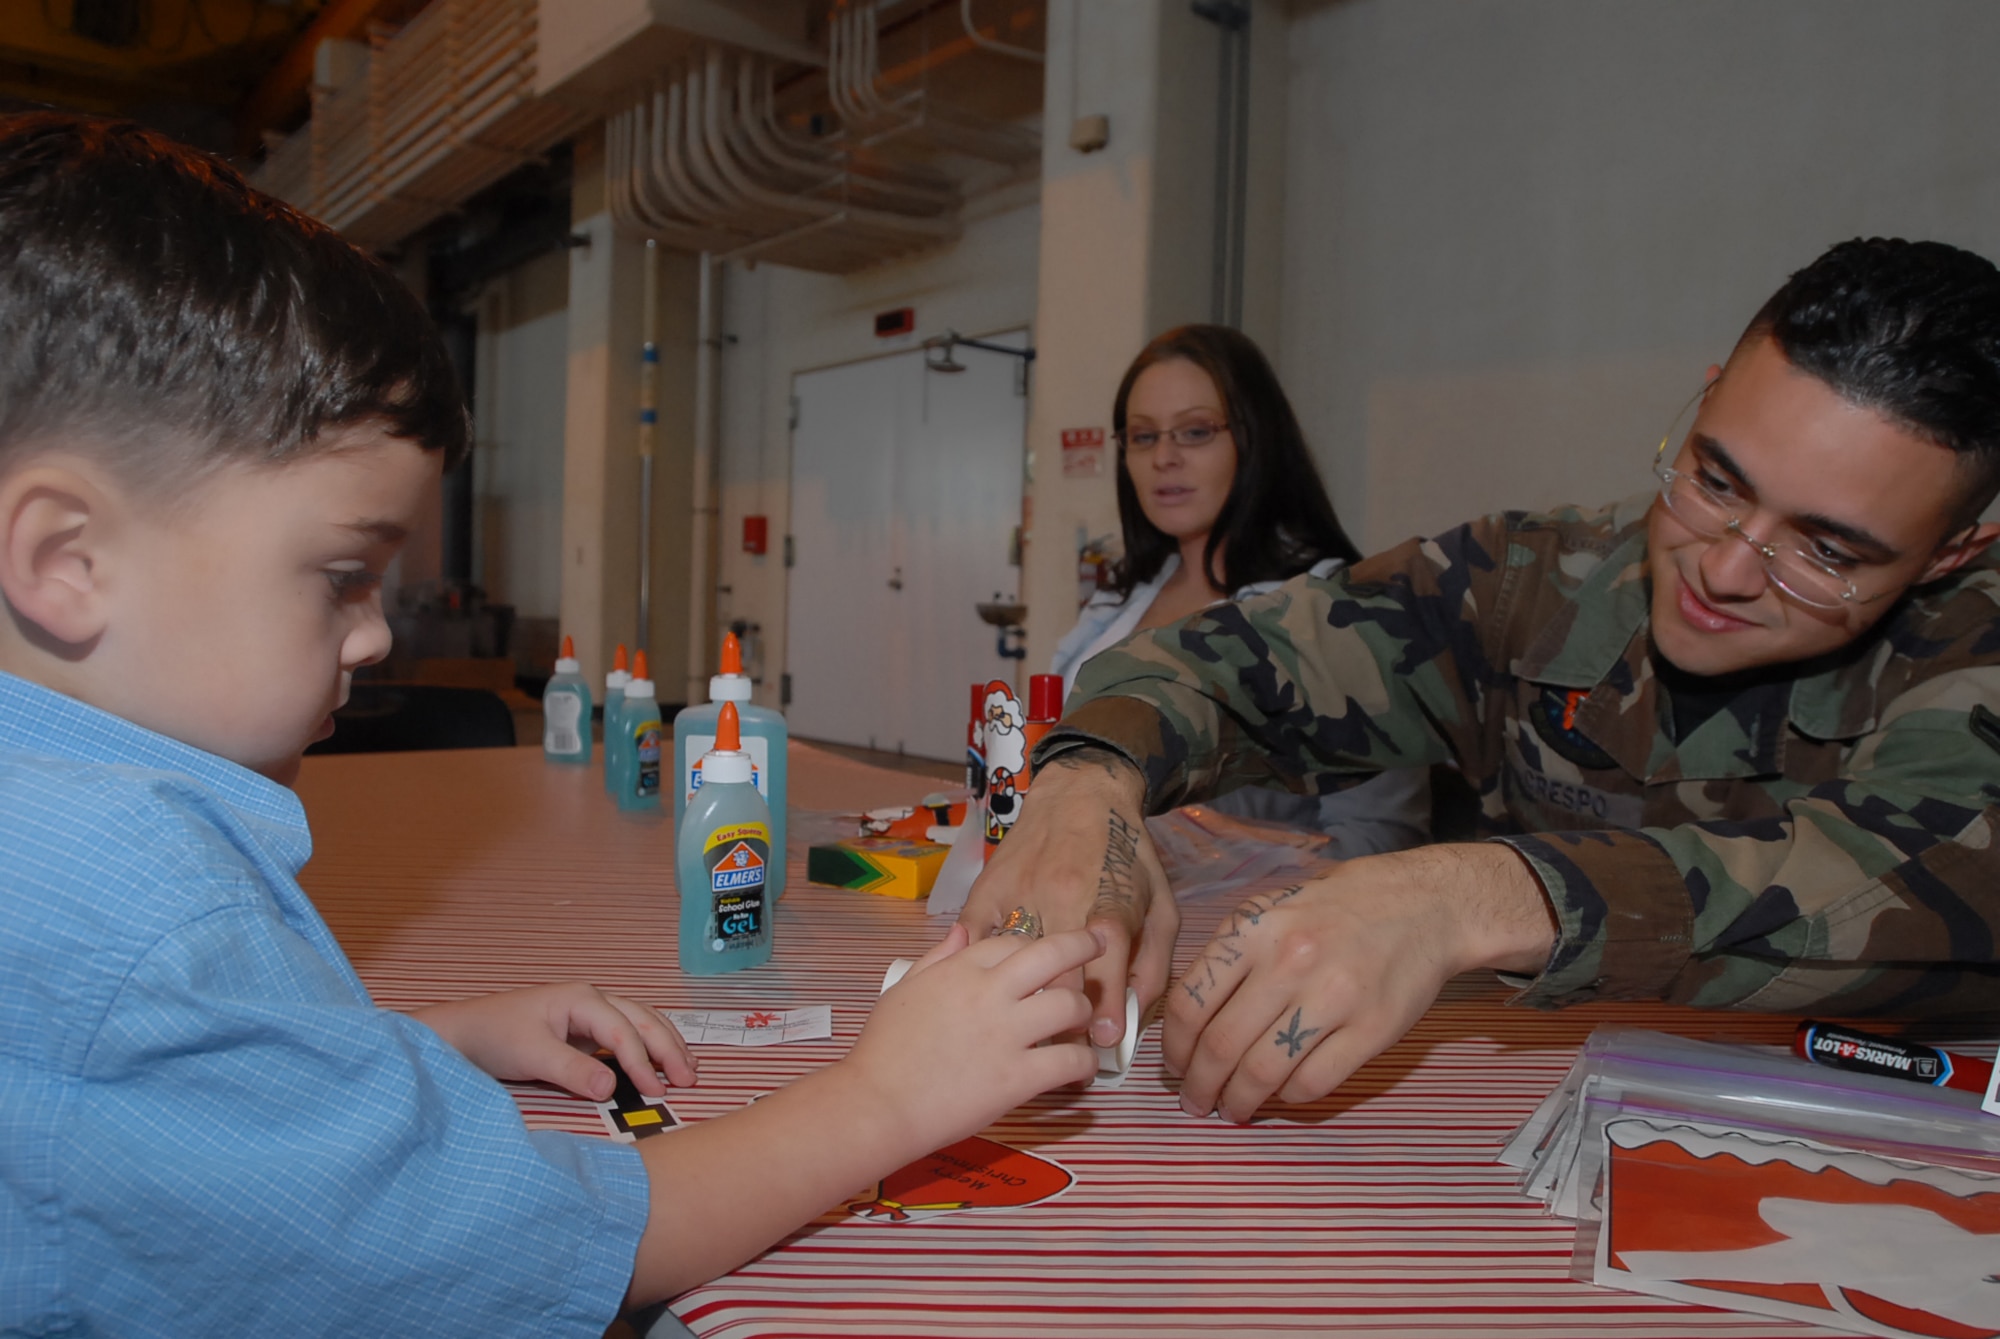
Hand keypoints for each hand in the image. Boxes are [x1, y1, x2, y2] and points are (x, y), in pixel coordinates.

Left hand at [411, 982, 696, 1102]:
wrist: (461, 1035)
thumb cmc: (493, 1037)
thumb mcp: (531, 1055)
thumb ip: (572, 1071)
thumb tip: (612, 1087)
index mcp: (581, 999)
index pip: (623, 1031)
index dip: (642, 1061)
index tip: (656, 1091)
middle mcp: (592, 1001)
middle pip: (643, 1020)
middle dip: (669, 1049)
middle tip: (689, 1080)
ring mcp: (589, 1016)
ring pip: (641, 1024)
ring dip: (665, 1046)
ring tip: (687, 1071)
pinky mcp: (584, 1032)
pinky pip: (626, 1037)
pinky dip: (647, 1050)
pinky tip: (659, 1066)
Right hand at [623, 925, 1106, 1301]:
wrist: (877, 1104)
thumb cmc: (883, 1050)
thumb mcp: (903, 989)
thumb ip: (937, 959)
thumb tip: (963, 933)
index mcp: (959, 970)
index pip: (1012, 940)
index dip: (1034, 946)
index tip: (1043, 958)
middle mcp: (989, 993)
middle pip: (1053, 955)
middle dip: (1082, 944)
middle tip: (1099, 944)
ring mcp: (1006, 1035)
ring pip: (1069, 1005)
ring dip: (1082, 1011)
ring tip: (1081, 1023)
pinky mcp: (1018, 1077)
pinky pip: (1069, 1061)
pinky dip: (1082, 1063)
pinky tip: (1080, 1068)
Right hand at [959, 748, 1178, 1048]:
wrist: (1081, 794)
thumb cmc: (1127, 854)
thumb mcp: (1161, 904)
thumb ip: (1154, 962)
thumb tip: (1134, 1014)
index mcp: (1105, 901)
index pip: (1104, 969)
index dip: (1103, 1012)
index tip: (1102, 1041)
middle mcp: (1059, 899)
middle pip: (1052, 974)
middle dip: (1060, 1016)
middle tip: (1066, 1039)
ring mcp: (1017, 895)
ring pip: (1012, 964)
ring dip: (1020, 999)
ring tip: (1027, 1025)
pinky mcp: (985, 891)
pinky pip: (975, 941)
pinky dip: (981, 968)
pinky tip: (989, 988)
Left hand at [1163, 844, 1555, 1121]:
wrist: (1425, 904)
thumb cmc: (1340, 907)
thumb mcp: (1274, 909)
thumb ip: (1231, 954)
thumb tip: (1189, 1020)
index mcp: (1255, 930)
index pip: (1192, 1004)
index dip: (1175, 1048)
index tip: (1175, 1069)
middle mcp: (1290, 961)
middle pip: (1222, 1046)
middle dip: (1200, 1086)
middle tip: (1196, 1103)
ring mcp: (1334, 997)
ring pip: (1265, 1072)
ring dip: (1240, 1101)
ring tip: (1233, 1110)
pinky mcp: (1373, 1028)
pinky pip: (1315, 1082)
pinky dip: (1290, 1098)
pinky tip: (1282, 1095)